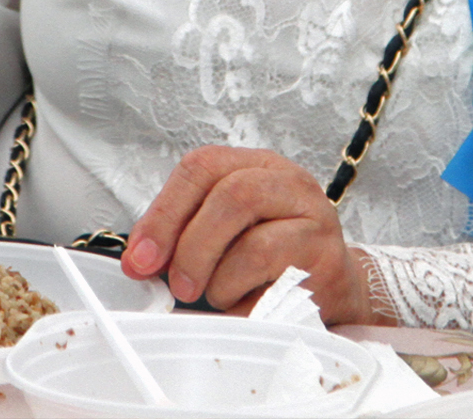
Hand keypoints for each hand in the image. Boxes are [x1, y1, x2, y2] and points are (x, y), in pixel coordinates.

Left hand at [119, 146, 374, 324]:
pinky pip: (275, 289)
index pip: (203, 166)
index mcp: (258, 164)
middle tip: (177, 286)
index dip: (165, 212)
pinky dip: (247, 306)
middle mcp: (290, 183)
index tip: (140, 257)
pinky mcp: (329, 266)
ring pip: (254, 245)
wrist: (334, 285)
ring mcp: (315, 221)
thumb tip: (139, 260)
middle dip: (191, 248)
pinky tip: (244, 308)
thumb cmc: (272, 255)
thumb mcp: (229, 229)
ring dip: (220, 283)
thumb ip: (185, 233)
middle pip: (231, 196)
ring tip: (219, 295)